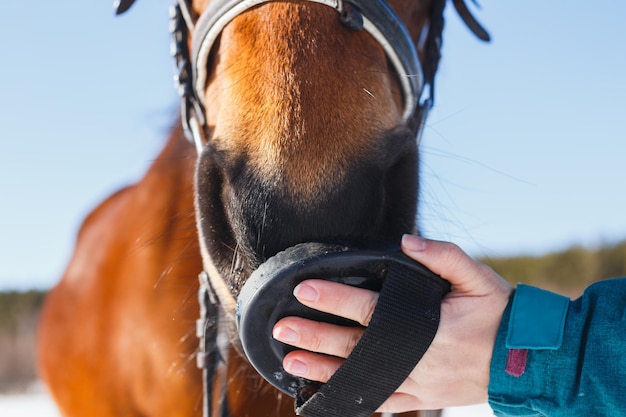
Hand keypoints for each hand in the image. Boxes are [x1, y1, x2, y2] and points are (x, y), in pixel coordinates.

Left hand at [272, 235, 512, 411]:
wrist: (528, 362)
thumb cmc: (501, 315)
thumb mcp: (480, 278)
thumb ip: (443, 256)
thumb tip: (406, 240)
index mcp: (428, 326)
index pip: (370, 310)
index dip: (335, 299)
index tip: (304, 289)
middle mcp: (416, 358)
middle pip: (355, 347)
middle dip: (315, 336)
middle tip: (281, 327)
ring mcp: (418, 383)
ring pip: (361, 378)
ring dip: (323, 369)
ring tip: (290, 361)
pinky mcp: (423, 398)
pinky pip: (383, 403)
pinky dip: (353, 400)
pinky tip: (326, 395)